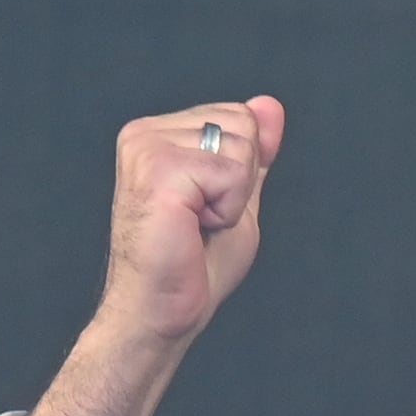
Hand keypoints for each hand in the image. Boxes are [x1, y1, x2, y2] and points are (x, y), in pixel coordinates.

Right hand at [18, 95, 284, 415]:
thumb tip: (270, 104)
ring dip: (233, 198)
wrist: (162, 311)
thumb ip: (254, 153)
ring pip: (241, 145)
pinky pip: (232, 173)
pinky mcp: (158, 170)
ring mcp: (146, 147)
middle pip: (243, 122)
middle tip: (201, 219)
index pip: (240, 115)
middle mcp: (144, 132)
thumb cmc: (193, 265)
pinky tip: (192, 228)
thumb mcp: (238, 198)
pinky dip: (228, 210)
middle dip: (241, 180)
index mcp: (158, 133)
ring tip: (195, 225)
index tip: (207, 208)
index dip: (242, 171)